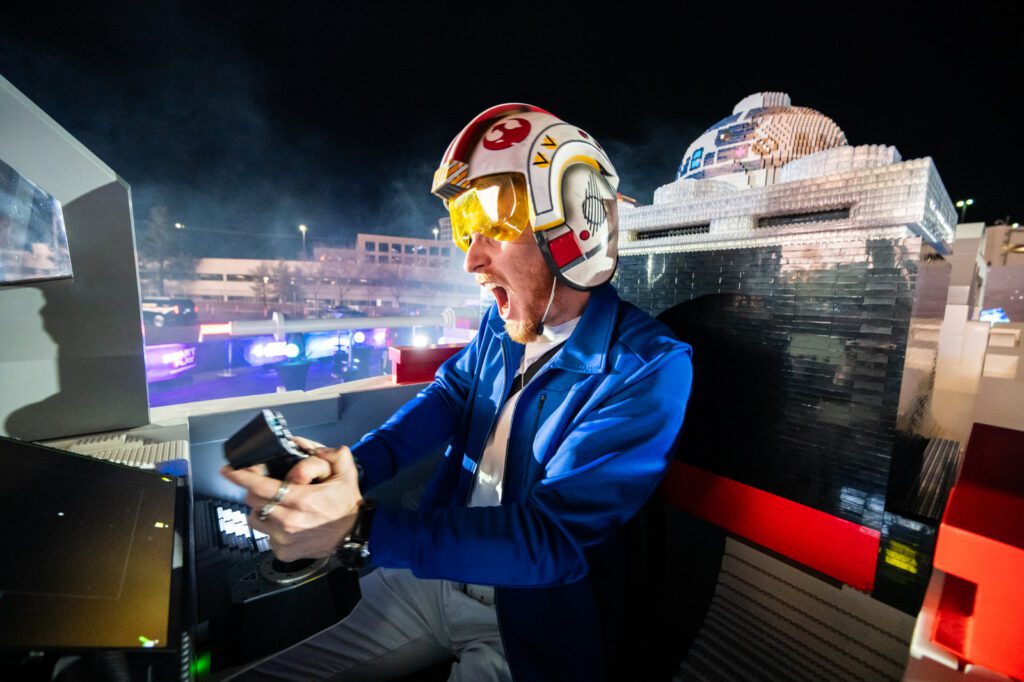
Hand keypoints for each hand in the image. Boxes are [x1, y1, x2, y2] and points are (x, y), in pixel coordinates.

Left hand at [220, 442, 362, 560]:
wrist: (352, 536)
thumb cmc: (345, 504)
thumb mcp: (346, 472)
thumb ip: (331, 454)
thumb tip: (307, 447)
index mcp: (301, 499)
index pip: (260, 486)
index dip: (241, 476)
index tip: (229, 470)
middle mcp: (289, 520)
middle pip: (253, 500)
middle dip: (255, 490)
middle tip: (265, 486)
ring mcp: (284, 538)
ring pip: (254, 518)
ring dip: (261, 509)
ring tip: (276, 505)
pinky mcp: (283, 551)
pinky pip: (265, 535)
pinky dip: (270, 527)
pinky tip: (285, 523)